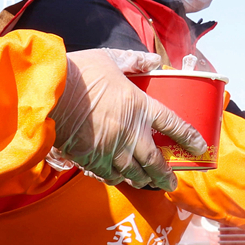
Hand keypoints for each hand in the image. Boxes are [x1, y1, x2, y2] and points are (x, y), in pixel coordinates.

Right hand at [48, 49, 206, 190]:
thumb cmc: (77, 74)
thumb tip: (152, 60)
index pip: (174, 125)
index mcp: (140, 106)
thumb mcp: (109, 59)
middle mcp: (131, 132)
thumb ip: (133, 61)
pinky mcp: (90, 159)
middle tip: (173, 183)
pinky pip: (109, 175)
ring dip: (144, 180)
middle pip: (155, 160)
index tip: (200, 147)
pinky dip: (118, 178)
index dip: (189, 137)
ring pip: (134, 172)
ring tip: (150, 184)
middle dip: (166, 174)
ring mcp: (111, 149)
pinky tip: (120, 179)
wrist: (45, 95)